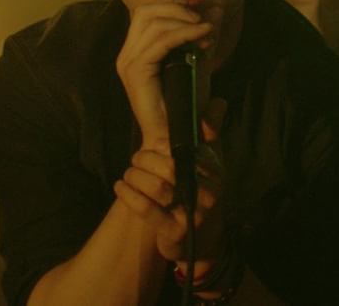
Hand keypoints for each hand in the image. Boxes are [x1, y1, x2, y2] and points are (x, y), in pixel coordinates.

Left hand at [114, 99, 227, 263]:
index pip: (191, 149)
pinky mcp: (174, 231)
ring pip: (156, 187)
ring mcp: (192, 214)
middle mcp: (207, 193)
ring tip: (128, 174)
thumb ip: (210, 130)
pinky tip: (120, 186)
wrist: (198, 236)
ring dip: (134, 176)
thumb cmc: (198, 189)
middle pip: (170, 168)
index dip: (166, 144)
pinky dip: (128, 194)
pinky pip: (145, 209)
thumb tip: (218, 102)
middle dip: (146, 159)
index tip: (155, 143)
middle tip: (136, 159)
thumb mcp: (208, 160)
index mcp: (214, 171)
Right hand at [116, 1, 213, 142]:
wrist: (176, 137)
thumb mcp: (198, 62)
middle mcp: (127, 53)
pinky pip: (162, 41)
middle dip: (177, 8)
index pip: (147, 12)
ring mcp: (129, 62)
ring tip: (206, 29)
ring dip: (184, 20)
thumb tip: (215, 8)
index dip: (174, 4)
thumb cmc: (186, 104)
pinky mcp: (136, 71)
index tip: (201, 8)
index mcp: (136, 50)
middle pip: (146, 10)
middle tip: (203, 17)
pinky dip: (185, 33)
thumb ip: (204, 36)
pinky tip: (204, 36)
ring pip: (153, 22)